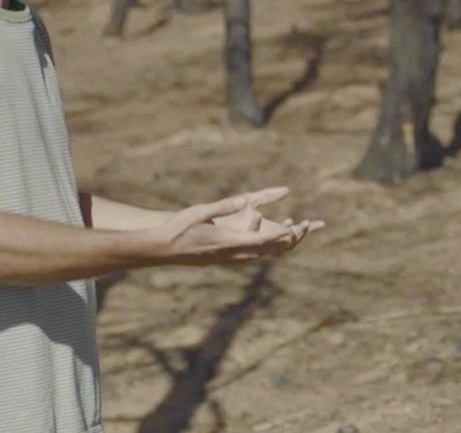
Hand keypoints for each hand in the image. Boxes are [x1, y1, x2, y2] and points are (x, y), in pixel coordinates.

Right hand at [154, 191, 323, 265]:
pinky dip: (257, 250)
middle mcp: (228, 254)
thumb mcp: (201, 211)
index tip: (293, 229)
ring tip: (287, 236)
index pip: (259, 240)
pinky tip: (259, 246)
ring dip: (272, 247)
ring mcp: (222, 259)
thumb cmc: (178, 227)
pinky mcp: (217, 260)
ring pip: (255, 256)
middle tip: (300, 230)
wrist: (159, 249)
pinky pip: (244, 257)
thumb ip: (225, 206)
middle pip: (262, 250)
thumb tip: (246, 200)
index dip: (278, 235)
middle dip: (282, 241)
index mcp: (226, 241)